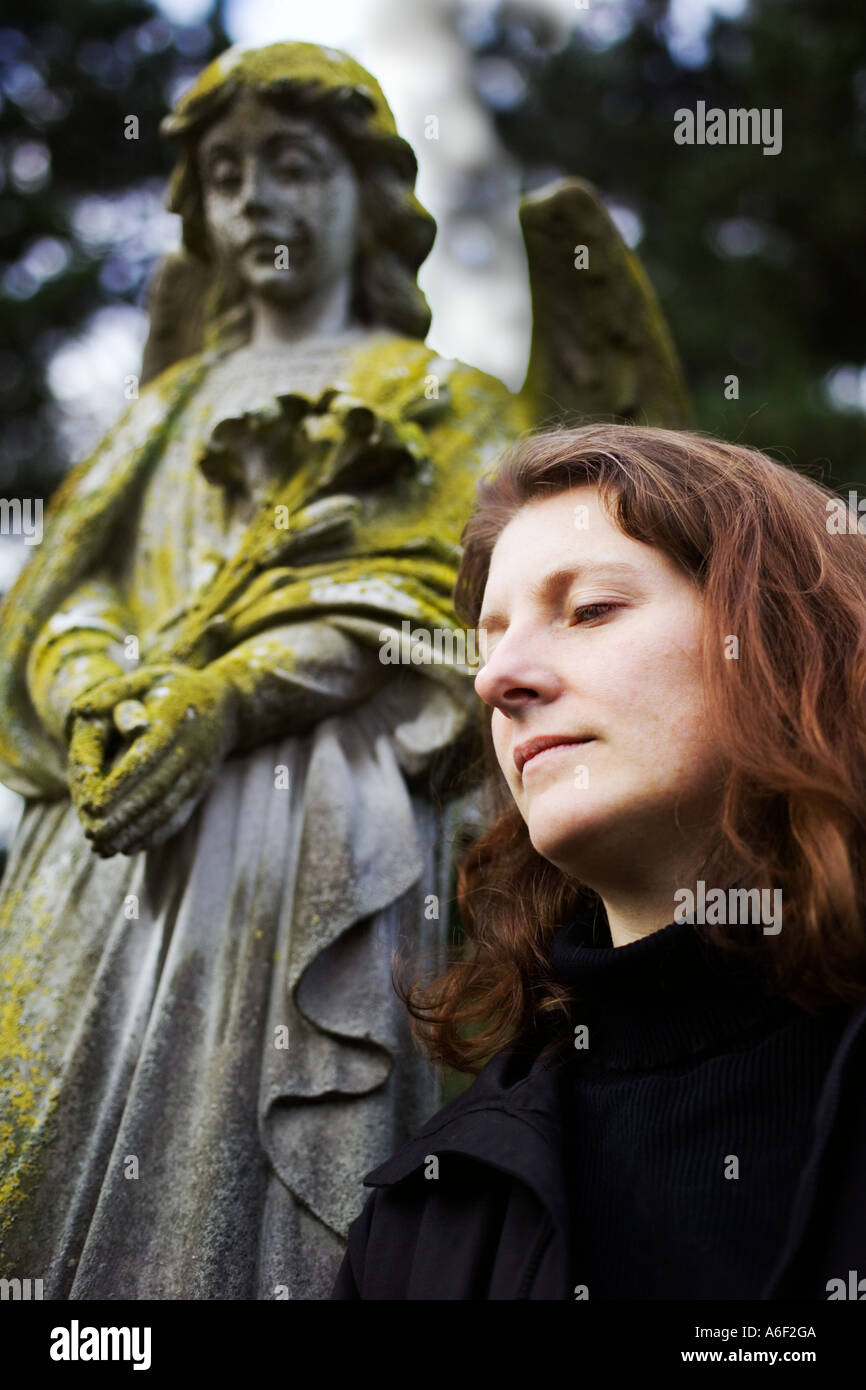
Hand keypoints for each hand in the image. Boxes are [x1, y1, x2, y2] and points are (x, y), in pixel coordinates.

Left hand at [67, 664, 239, 856]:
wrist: (228, 704)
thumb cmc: (175, 687)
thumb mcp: (146, 677)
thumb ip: (113, 692)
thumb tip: (80, 710)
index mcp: (172, 720)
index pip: (146, 757)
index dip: (119, 784)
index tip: (91, 805)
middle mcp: (189, 749)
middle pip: (156, 789)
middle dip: (123, 817)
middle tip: (93, 836)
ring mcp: (198, 771)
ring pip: (168, 807)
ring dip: (136, 831)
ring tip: (106, 848)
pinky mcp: (201, 787)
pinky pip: (180, 814)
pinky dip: (156, 834)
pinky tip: (131, 847)